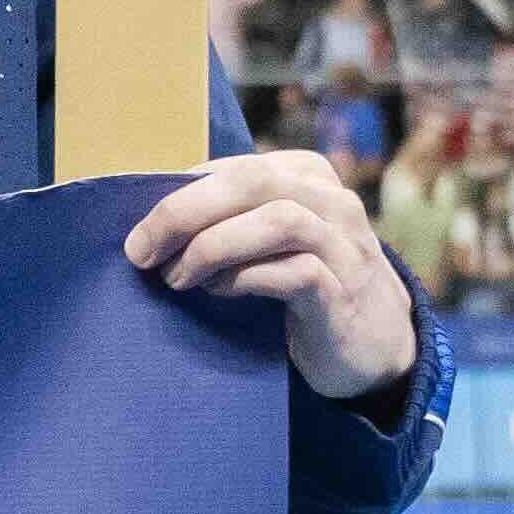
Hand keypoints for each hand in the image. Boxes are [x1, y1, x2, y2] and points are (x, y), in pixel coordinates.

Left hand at [131, 149, 424, 403]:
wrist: (374, 345)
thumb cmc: (306, 286)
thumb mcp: (270, 241)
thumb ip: (230, 219)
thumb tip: (151, 224)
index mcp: (307, 175)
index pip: (234, 167)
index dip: (179, 192)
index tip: (138, 228)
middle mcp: (331, 201)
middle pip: (252, 182)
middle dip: (184, 212)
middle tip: (141, 250)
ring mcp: (344, 245)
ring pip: (276, 221)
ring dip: (213, 247)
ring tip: (177, 278)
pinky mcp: (345, 292)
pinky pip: (296, 272)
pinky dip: (246, 279)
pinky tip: (218, 292)